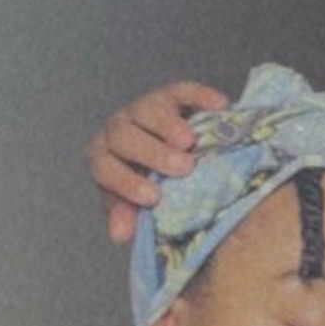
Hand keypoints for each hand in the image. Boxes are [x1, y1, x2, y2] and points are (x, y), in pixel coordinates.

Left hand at [86, 79, 228, 242]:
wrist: (162, 149)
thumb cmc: (146, 180)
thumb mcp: (134, 200)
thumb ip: (128, 213)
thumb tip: (121, 235)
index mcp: (104, 157)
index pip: (105, 168)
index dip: (125, 182)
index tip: (152, 198)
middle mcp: (118, 129)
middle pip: (124, 136)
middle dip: (152, 152)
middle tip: (183, 167)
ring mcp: (143, 108)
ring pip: (150, 109)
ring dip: (169, 125)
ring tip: (191, 141)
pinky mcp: (170, 95)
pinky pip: (183, 91)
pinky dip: (201, 96)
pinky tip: (220, 106)